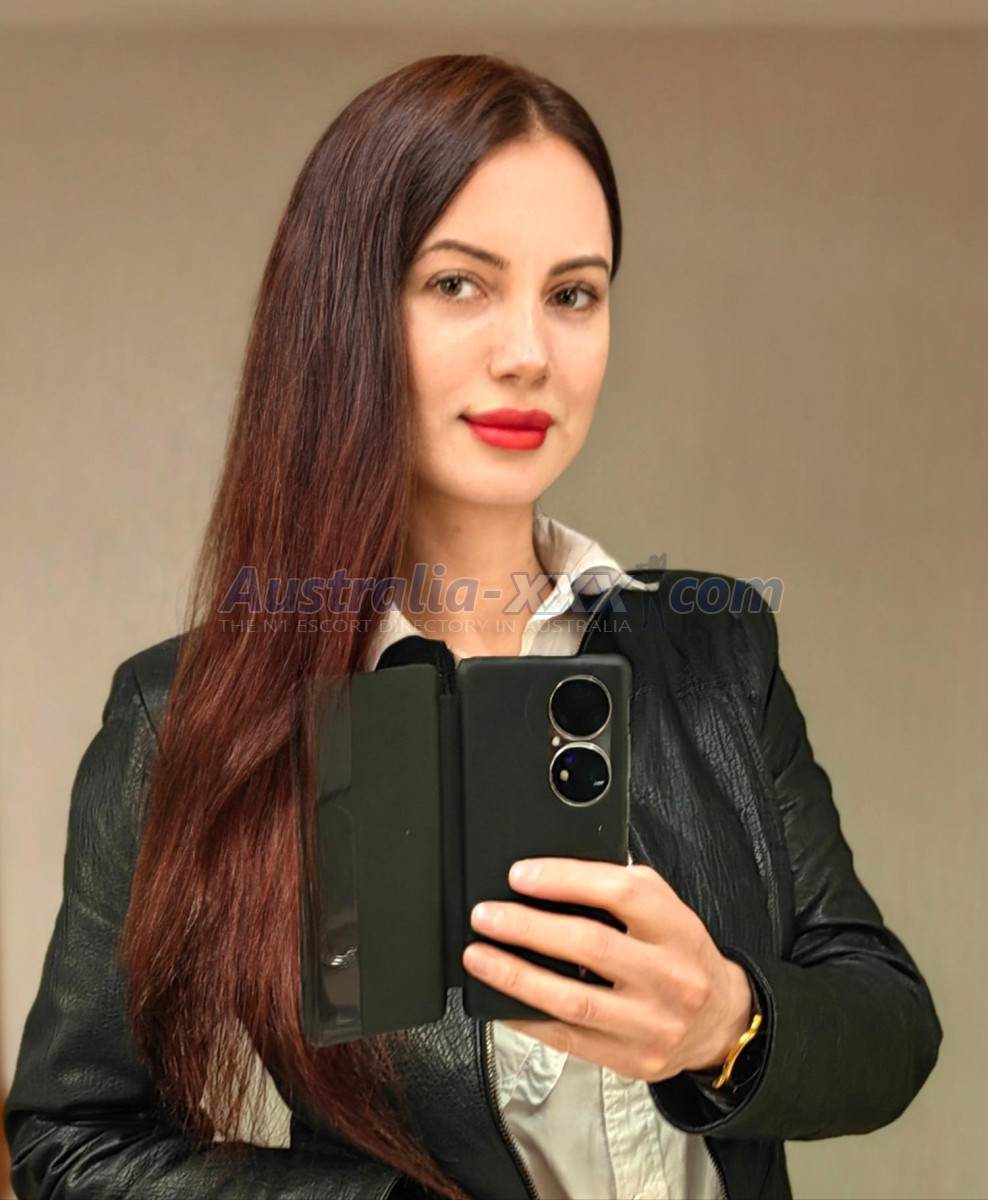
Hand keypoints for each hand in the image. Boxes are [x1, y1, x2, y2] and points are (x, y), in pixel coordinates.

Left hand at [461, 857, 754, 1082]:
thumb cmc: (680, 954)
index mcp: (677, 927)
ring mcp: (650, 1023)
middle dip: (528, 927)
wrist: (719, 1020)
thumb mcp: (666, 909)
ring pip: (572, 998)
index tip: (520, 875)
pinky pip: (567, 1037)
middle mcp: (669, 976)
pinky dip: (526, 1017)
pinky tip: (500, 1001)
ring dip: (516, 976)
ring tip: (480, 957)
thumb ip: (617, 889)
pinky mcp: (631, 1059)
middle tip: (486, 916)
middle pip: (590, 944)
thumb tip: (548, 875)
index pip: (620, 892)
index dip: (564, 879)